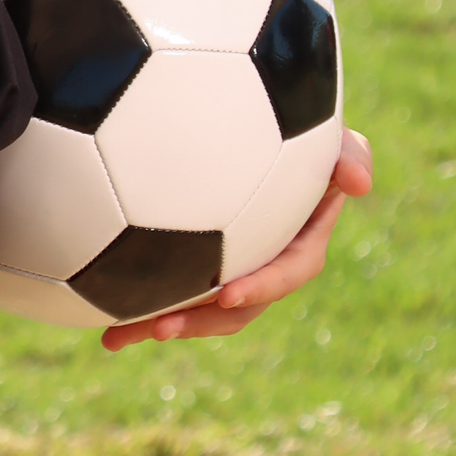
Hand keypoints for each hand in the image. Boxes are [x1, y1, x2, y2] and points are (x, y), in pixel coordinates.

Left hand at [100, 125, 373, 351]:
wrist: (249, 119)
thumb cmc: (294, 123)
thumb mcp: (328, 132)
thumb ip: (349, 151)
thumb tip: (361, 181)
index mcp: (298, 241)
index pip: (288, 271)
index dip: (263, 286)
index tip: (231, 292)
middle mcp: (261, 262)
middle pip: (236, 306)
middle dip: (200, 322)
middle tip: (162, 327)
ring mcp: (225, 265)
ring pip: (197, 306)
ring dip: (159, 324)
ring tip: (117, 336)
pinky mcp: (188, 261)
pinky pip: (165, 288)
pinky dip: (132, 304)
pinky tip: (94, 318)